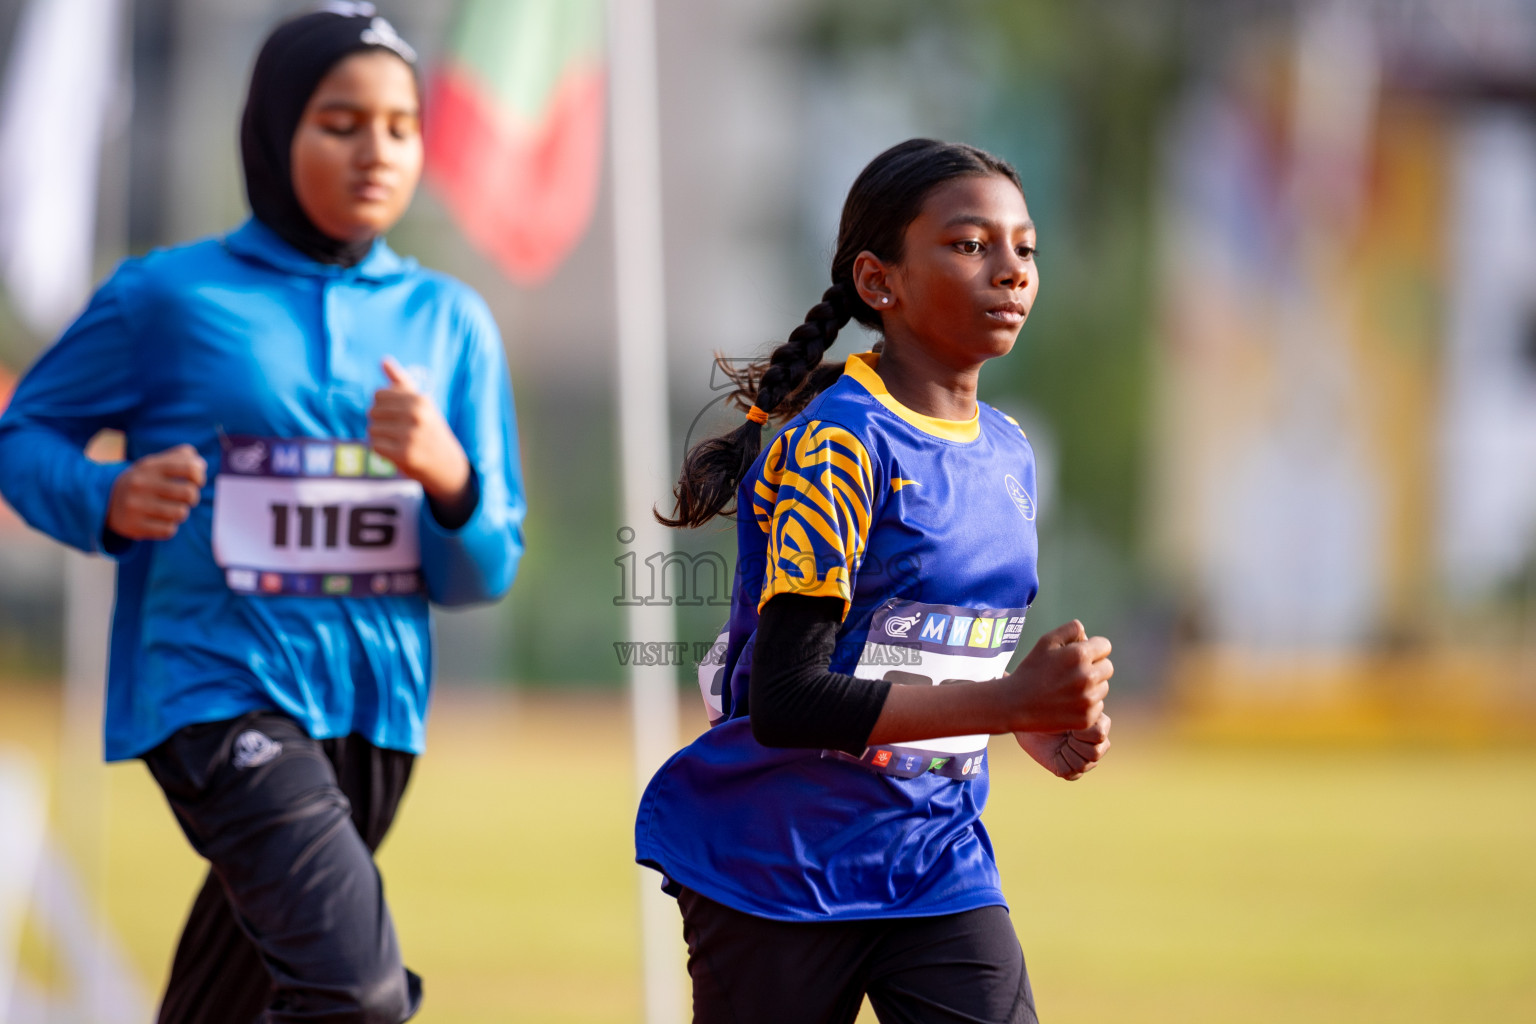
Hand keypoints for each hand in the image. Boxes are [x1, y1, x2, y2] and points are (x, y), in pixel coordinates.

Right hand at [106, 444, 205, 540]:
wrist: (105, 500)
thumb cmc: (144, 480)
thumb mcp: (156, 463)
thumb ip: (181, 458)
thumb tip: (200, 464)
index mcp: (150, 466)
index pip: (189, 469)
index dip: (199, 476)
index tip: (195, 481)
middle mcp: (142, 484)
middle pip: (189, 493)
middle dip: (192, 497)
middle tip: (185, 498)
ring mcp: (136, 506)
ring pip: (180, 513)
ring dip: (180, 512)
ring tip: (171, 509)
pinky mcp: (134, 526)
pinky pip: (169, 530)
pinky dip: (169, 526)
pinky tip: (160, 520)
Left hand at [367, 357, 470, 502]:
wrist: (446, 464)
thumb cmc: (429, 430)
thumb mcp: (421, 403)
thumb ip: (401, 381)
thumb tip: (383, 360)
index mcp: (420, 400)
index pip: (378, 395)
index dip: (383, 406)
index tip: (397, 415)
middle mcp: (417, 415)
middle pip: (373, 411)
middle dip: (380, 422)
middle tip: (397, 431)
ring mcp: (411, 435)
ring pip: (372, 429)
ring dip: (380, 437)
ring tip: (397, 441)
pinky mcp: (404, 455)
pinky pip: (375, 446)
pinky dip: (381, 450)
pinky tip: (394, 452)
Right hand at [995, 620, 1111, 733]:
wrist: (1015, 704)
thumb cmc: (1031, 669)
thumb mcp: (1046, 641)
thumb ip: (1071, 629)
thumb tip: (1087, 635)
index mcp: (1079, 655)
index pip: (1105, 646)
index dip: (1093, 649)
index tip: (1079, 656)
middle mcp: (1087, 677)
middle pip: (1107, 667)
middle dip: (1094, 667)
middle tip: (1072, 674)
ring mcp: (1088, 700)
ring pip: (1103, 688)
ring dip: (1091, 687)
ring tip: (1067, 689)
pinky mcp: (1086, 718)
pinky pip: (1098, 707)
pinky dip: (1086, 705)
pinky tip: (1066, 703)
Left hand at [1016, 713, 1111, 780]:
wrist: (1029, 720)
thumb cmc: (1048, 710)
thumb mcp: (1066, 707)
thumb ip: (1083, 713)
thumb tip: (1091, 726)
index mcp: (1101, 726)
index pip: (1099, 735)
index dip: (1081, 731)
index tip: (1070, 723)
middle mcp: (1098, 745)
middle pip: (1095, 754)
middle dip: (1074, 743)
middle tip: (1066, 735)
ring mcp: (1086, 760)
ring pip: (1082, 765)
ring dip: (1066, 752)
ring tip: (1061, 743)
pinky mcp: (1072, 771)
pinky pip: (1069, 773)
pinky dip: (1058, 762)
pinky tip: (1056, 753)